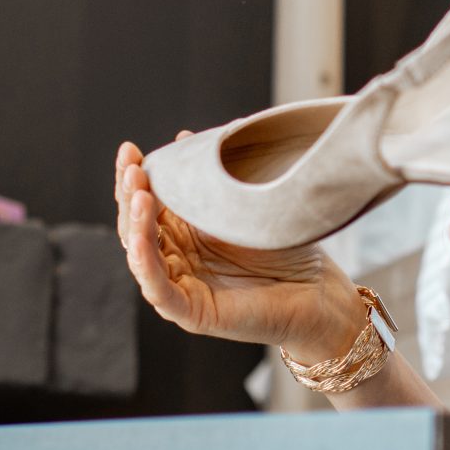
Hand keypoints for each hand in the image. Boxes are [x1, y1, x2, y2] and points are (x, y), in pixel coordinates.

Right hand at [112, 138, 360, 358]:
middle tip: (132, 165)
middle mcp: (176, 258)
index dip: (133, 175)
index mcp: (183, 232)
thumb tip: (185, 137)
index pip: (144, 202)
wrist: (319, 292)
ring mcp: (181, 285)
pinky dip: (146, 264)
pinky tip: (141, 240)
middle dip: (130, 193)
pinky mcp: (191, 312)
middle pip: (135, 226)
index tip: (129, 149)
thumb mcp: (246, 204)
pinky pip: (158, 289)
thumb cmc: (287, 249)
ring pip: (141, 255)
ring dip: (135, 223)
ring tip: (140, 193)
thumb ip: (215, 177)